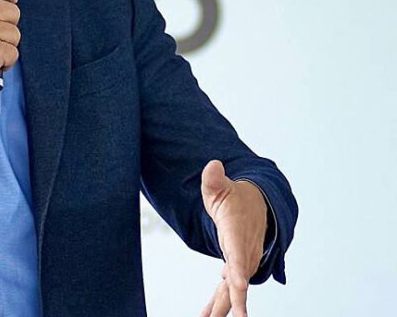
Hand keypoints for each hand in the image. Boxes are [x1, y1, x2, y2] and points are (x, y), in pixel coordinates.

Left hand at [199, 160, 267, 316]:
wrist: (256, 205)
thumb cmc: (235, 197)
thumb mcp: (222, 186)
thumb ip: (214, 179)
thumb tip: (212, 165)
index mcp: (239, 233)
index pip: (239, 253)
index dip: (239, 268)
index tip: (237, 281)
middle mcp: (243, 252)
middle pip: (239, 279)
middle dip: (236, 298)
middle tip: (236, 316)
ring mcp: (241, 262)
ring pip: (233, 288)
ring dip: (224, 306)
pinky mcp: (236, 267)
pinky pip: (229, 288)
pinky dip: (222, 303)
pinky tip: (209, 315)